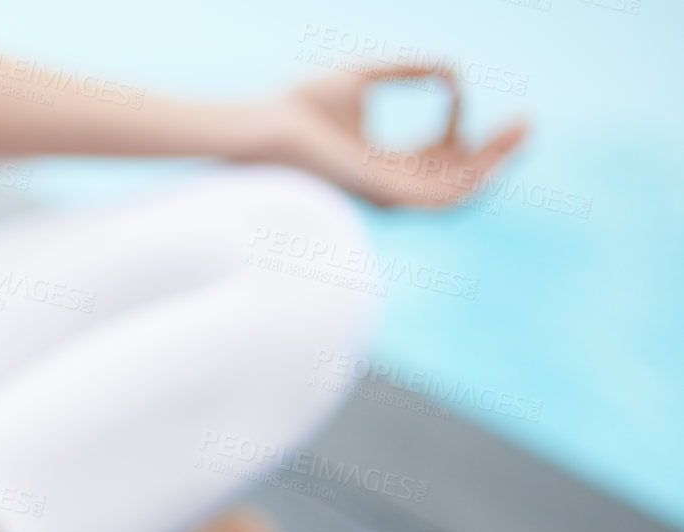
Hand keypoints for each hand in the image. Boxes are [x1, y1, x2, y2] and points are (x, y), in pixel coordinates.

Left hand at [261, 64, 526, 207]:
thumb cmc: (302, 104)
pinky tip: (492, 149)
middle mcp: (390, 184)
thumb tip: (450, 71)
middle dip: (497, 153)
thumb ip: (409, 70)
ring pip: (458, 191)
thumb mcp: (366, 76)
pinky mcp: (387, 196)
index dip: (465, 132)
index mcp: (384, 161)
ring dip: (495, 164)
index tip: (460, 90)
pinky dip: (473, 176)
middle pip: (458, 178)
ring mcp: (389, 194)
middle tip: (527, 122)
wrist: (269, 124)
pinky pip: (442, 197)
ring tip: (522, 130)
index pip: (440, 157)